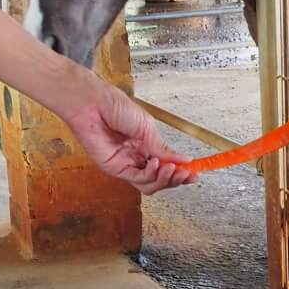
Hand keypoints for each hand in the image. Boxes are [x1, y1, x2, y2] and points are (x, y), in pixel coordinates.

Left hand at [62, 81, 196, 193]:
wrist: (93, 104)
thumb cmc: (115, 107)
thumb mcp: (147, 127)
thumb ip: (163, 148)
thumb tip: (184, 160)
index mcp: (146, 145)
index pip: (167, 165)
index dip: (181, 171)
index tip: (195, 173)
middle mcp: (137, 157)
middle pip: (160, 178)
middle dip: (176, 178)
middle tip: (186, 174)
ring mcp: (126, 164)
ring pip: (150, 184)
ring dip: (164, 179)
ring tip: (170, 168)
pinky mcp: (115, 168)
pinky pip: (136, 179)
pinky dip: (150, 174)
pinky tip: (155, 164)